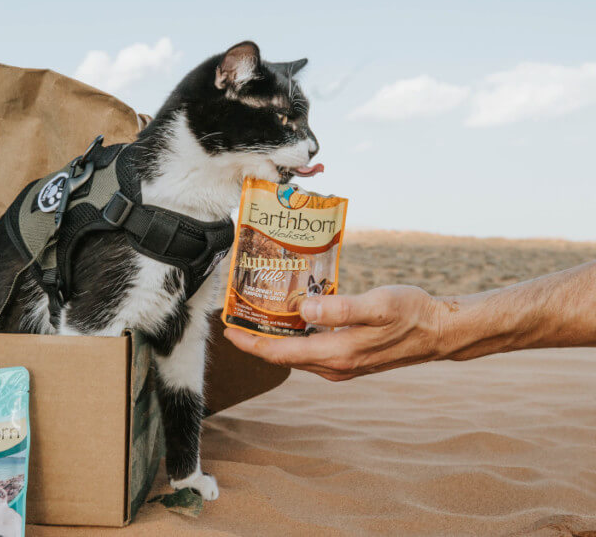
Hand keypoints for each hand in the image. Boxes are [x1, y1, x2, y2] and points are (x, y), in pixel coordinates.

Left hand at [224, 286, 445, 380]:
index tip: (228, 329)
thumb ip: (340, 308)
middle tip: (236, 318)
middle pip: (283, 357)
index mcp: (336, 354)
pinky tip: (294, 319)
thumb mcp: (378, 304)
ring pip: (296, 355)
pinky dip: (295, 338)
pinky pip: (311, 351)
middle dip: (256, 340)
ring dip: (275, 339)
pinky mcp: (350, 358)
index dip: (251, 343)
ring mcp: (342, 365)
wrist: (441, 331)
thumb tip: (303, 309)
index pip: (280, 353)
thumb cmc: (413, 313)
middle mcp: (335, 366)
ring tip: (258, 316)